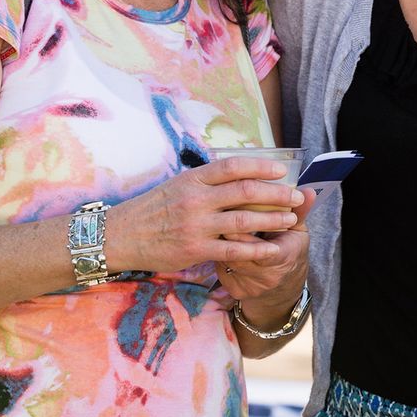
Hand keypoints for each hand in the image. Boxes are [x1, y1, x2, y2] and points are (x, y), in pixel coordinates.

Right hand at [106, 158, 309, 273]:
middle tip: (296, 196)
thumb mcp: (177, 185)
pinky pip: (233, 249)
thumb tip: (237, 173)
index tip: (282, 170)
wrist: (120, 236)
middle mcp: (197, 199)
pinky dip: (255, 249)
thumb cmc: (152, 209)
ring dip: (272, 219)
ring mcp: (197, 225)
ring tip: (290, 220)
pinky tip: (271, 249)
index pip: (234, 166)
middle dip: (277, 194)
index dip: (262, 166)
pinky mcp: (195, 249)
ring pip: (244, 219)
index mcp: (194, 179)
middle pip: (246, 191)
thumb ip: (205, 181)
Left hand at [217, 186, 315, 292]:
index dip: (247, 234)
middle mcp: (267, 278)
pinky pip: (221, 269)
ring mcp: (249, 286)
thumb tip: (309, 190)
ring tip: (215, 223)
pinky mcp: (235, 290)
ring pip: (226, 261)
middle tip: (218, 214)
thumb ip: (300, 210)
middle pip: (240, 254)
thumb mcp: (298, 230)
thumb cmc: (290, 250)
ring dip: (220, 242)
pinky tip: (215, 240)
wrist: (284, 286)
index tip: (235, 214)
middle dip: (228, 234)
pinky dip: (217, 253)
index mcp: (285, 260)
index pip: (263, 249)